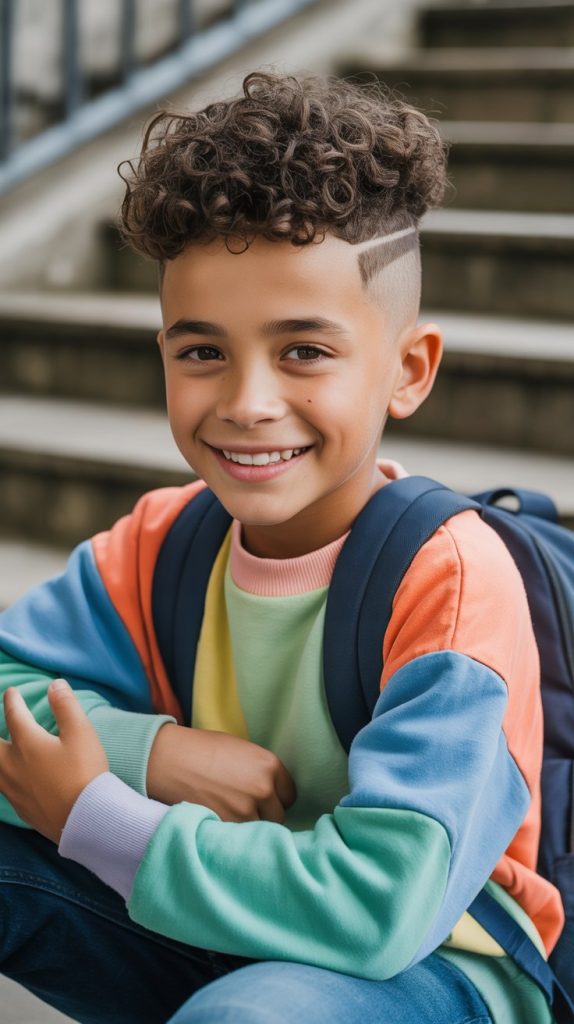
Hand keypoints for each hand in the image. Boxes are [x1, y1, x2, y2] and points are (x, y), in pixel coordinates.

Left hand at [0, 679, 108, 843]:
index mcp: (27, 744)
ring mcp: (14, 790)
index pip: (14, 716)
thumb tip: (54, 684)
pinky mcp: (20, 809)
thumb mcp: (81, 733)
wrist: (87, 820)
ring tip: (0, 751)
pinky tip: (8, 782)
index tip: (11, 692)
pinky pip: (2, 789)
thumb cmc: (85, 773)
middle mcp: (13, 767)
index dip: (12, 701)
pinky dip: (1, 778)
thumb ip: (66, 705)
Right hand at [147, 723, 296, 823]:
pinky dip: (233, 835)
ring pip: (259, 831)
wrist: (170, 760)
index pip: (289, 794)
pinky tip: (221, 821)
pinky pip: (240, 838)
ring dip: (249, 827)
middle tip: (245, 807)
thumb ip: (261, 770)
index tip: (266, 799)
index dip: (277, 797)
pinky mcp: (226, 827)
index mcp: (270, 766)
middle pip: (278, 816)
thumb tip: (273, 789)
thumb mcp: (242, 750)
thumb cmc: (203, 749)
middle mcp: (263, 789)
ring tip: (230, 814)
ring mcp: (245, 811)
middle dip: (265, 814)